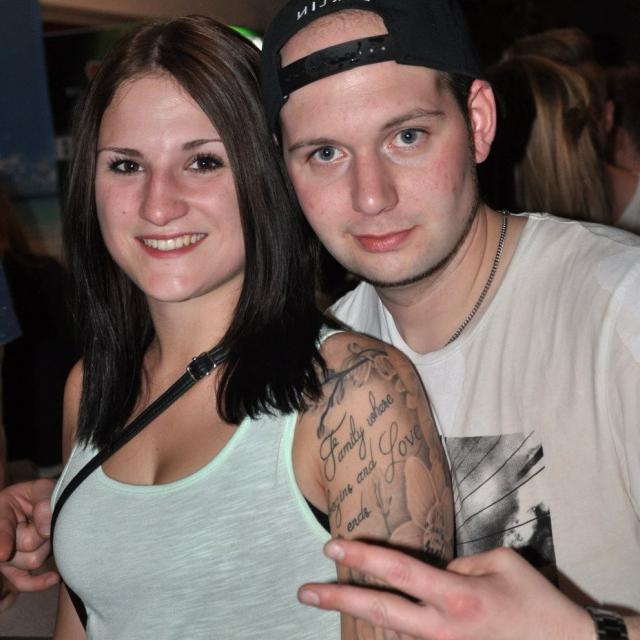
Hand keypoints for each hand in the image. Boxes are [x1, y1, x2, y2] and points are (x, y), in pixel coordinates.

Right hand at [0, 479, 58, 590]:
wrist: (42, 504)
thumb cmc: (40, 495)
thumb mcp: (42, 488)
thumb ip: (43, 502)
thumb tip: (47, 530)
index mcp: (1, 510)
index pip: (1, 528)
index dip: (3, 540)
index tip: (4, 554)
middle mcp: (1, 537)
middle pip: (27, 545)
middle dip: (45, 533)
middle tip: (47, 518)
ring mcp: (6, 556)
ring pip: (33, 560)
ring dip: (46, 546)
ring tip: (44, 530)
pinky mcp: (15, 568)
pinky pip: (23, 581)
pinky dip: (38, 583)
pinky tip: (54, 577)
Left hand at [299, 540, 594, 639]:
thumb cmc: (537, 603)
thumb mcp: (501, 563)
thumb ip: (460, 565)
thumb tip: (436, 571)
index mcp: (456, 596)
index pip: (397, 570)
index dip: (362, 556)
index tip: (332, 545)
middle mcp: (443, 629)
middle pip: (379, 611)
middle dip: (337, 600)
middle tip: (305, 592)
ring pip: (392, 634)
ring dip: (364, 618)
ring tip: (333, 599)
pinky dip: (396, 633)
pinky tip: (386, 621)